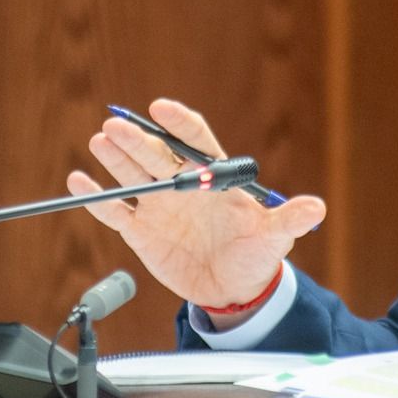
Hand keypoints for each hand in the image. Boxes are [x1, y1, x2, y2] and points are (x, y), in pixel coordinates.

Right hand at [67, 99, 325, 326]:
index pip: (194, 141)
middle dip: (137, 141)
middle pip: (156, 155)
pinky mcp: (142, 231)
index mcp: (213, 178)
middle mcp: (182, 186)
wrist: (234, 289)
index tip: (162, 108)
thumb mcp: (275, 237)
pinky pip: (114, 211)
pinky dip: (96, 198)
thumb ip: (290, 219)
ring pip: (132, 175)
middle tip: (116, 126)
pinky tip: (79, 181)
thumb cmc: (256, 254)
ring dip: (115, 158)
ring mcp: (160, 206)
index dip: (179, 123)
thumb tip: (317, 208)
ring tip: (100, 141)